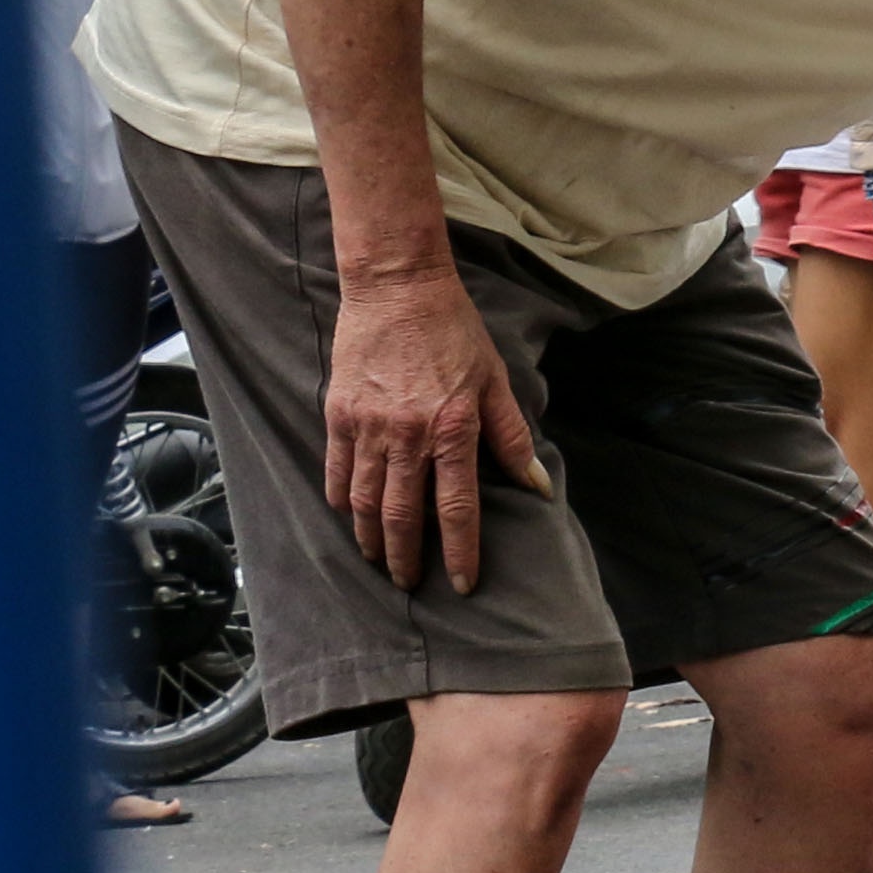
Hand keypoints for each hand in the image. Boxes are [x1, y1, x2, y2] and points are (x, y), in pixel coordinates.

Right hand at [321, 271, 547, 595]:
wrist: (397, 288)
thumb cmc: (454, 332)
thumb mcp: (494, 381)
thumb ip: (511, 436)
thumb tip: (536, 484)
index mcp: (452, 429)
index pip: (457, 508)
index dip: (460, 551)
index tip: (462, 583)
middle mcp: (408, 435)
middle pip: (402, 515)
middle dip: (406, 557)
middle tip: (409, 584)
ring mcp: (368, 426)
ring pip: (365, 500)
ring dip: (370, 538)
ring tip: (377, 560)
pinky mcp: (339, 412)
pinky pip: (336, 469)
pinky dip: (341, 499)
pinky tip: (348, 517)